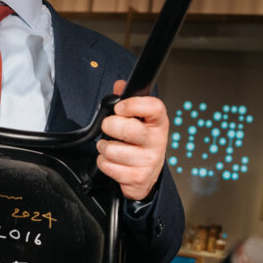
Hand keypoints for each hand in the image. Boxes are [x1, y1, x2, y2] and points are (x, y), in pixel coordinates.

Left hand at [96, 80, 168, 200]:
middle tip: (108, 128)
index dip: (133, 104)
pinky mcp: (138, 178)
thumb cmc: (141, 143)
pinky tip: (112, 161)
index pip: (154, 107)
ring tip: (110, 146)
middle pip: (128, 129)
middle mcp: (157, 141)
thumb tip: (120, 85)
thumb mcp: (139, 120)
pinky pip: (108, 166)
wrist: (148, 174)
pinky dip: (103, 162)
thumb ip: (128, 100)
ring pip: (113, 150)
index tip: (119, 107)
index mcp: (159, 122)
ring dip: (103, 147)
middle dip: (109, 126)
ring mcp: (149, 161)